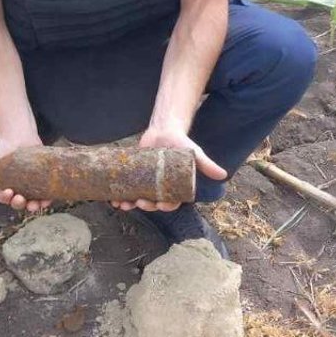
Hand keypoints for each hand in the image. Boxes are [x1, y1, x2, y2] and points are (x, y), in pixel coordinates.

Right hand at [0, 135, 52, 212]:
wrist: (16, 136)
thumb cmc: (0, 152)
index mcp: (4, 190)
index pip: (5, 199)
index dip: (5, 198)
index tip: (7, 191)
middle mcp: (18, 191)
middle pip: (18, 204)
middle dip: (18, 204)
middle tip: (19, 198)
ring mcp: (31, 187)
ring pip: (32, 202)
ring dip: (33, 207)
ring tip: (34, 204)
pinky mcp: (42, 181)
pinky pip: (46, 194)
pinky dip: (46, 200)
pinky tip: (46, 199)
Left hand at [110, 125, 226, 212]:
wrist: (164, 130)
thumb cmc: (181, 143)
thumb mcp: (194, 154)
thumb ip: (206, 164)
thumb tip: (223, 175)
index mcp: (174, 188)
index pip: (170, 203)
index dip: (165, 206)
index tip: (160, 205)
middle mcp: (160, 189)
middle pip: (152, 203)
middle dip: (145, 206)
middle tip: (139, 203)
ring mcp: (145, 183)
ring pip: (137, 199)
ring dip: (129, 204)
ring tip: (122, 205)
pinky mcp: (134, 176)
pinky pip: (126, 189)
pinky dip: (119, 195)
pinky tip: (112, 198)